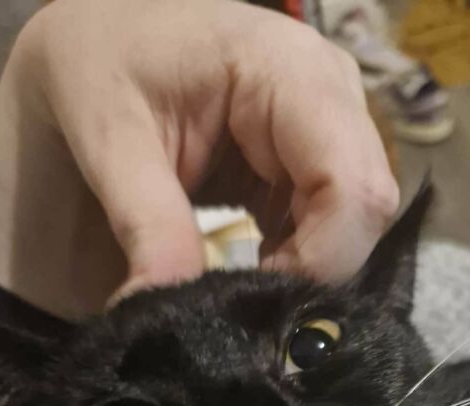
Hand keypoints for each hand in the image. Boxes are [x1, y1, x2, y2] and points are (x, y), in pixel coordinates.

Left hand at [0, 0, 397, 317]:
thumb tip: (159, 306)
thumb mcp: (111, 141)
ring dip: (307, 265)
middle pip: (366, 209)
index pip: (351, 186)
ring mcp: (335, 122)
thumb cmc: (104, 65)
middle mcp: (333, 92)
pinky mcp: (322, 153)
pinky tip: (258, 259)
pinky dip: (301, 254)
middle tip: (246, 299)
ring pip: (357, 223)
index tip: (257, 300)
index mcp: (289, 72)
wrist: (106, 36)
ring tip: (244, 276)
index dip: (319, 260)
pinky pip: (336, 221)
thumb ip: (145, 224)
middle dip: (313, 269)